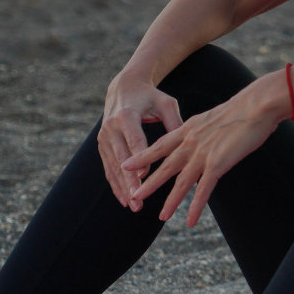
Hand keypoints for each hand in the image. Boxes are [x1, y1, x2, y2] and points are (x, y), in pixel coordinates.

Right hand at [99, 74, 184, 211]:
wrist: (123, 88)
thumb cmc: (150, 96)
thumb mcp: (165, 103)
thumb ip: (175, 122)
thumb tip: (191, 144)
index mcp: (126, 115)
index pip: (134, 140)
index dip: (139, 159)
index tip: (145, 177)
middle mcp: (111, 127)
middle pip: (121, 158)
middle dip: (129, 181)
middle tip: (138, 199)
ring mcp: (103, 138)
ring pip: (113, 167)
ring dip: (122, 188)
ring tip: (133, 206)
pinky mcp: (102, 145)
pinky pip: (108, 168)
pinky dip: (115, 184)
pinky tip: (124, 199)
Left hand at [122, 82, 282, 226]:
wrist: (257, 106)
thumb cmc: (244, 108)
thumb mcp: (215, 117)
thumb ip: (206, 129)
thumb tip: (206, 136)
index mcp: (189, 128)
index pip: (161, 145)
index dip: (143, 156)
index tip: (127, 165)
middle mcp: (191, 142)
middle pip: (165, 166)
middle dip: (149, 183)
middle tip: (134, 196)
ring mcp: (203, 154)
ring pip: (181, 182)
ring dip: (171, 201)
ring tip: (161, 217)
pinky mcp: (217, 164)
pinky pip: (203, 191)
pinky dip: (196, 207)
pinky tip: (190, 221)